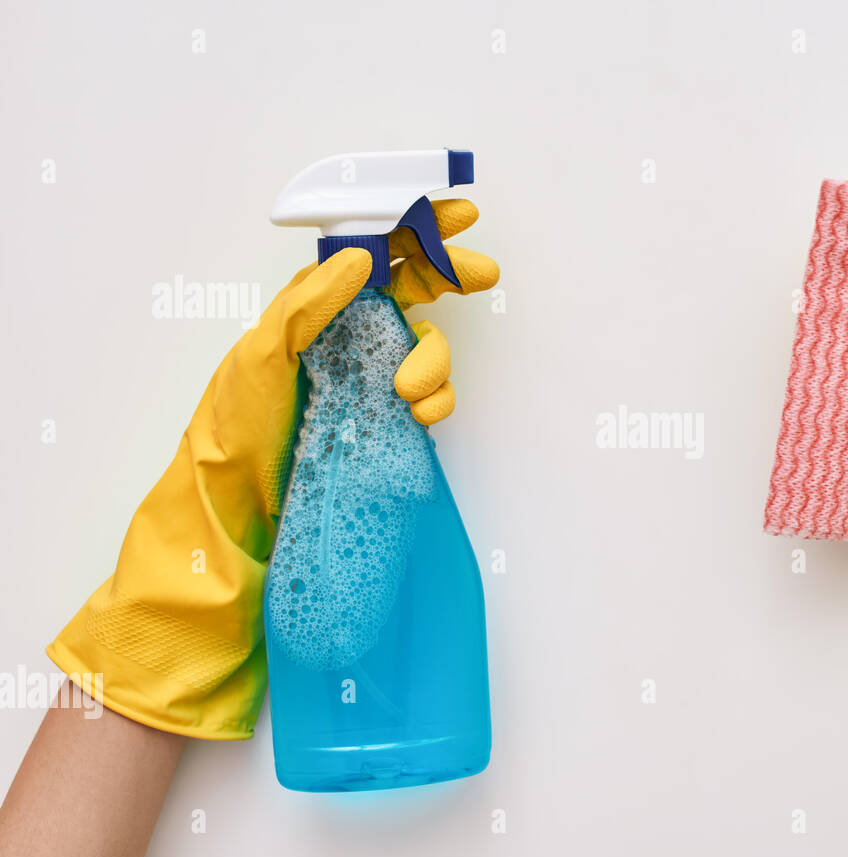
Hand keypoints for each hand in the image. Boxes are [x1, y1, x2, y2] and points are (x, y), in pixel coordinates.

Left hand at [46, 205, 497, 738]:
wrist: (235, 520)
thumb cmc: (232, 436)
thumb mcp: (257, 358)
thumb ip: (308, 304)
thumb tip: (362, 261)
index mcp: (309, 313)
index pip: (369, 256)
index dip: (415, 229)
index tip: (459, 215)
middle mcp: (342, 341)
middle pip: (413, 292)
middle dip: (451, 277)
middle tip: (483, 276)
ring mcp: (367, 384)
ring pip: (426, 349)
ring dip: (435, 360)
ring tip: (412, 392)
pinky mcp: (384, 426)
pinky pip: (428, 399)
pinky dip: (435, 401)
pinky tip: (421, 416)